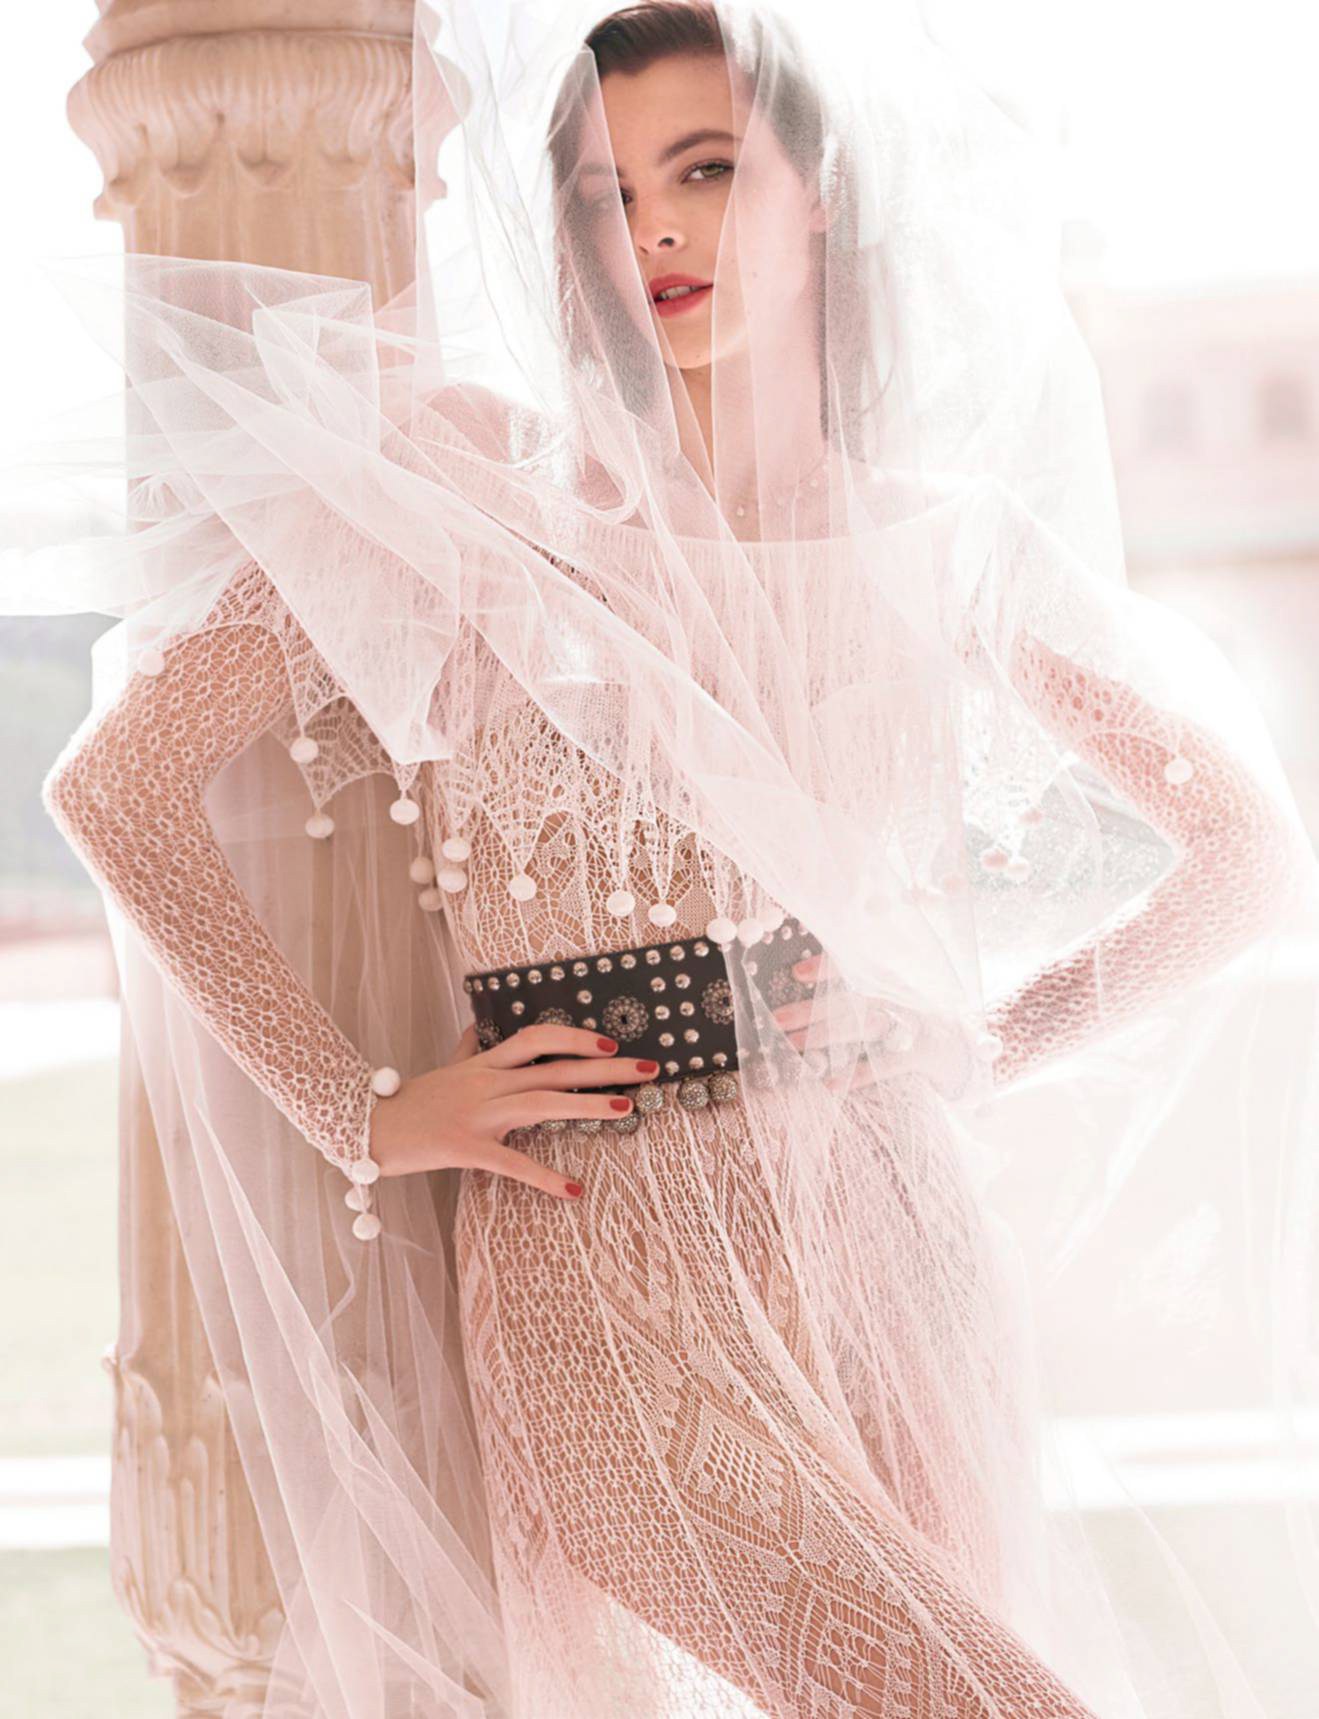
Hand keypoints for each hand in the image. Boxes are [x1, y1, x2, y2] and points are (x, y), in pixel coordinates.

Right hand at [368, 1022, 659, 1199]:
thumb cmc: (408, 1101)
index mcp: (486, 1064)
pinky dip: (545, 1178)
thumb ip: (466, 1049)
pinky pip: (513, 1163)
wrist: (367, 1126)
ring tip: (628, 1107)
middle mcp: (488, 1082)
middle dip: (606, 1066)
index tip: (611, 1042)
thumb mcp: (442, 1068)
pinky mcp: (467, 1148)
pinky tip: (574, 1191)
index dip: (576, 1037)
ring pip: (543, 1101)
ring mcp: (479, 1113)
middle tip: (651, 1068)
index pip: (538, 1039)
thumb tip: (477, 1029)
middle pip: (556, 1067)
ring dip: (589, 1104)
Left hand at [772, 953, 997, 1102]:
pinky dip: (860, 1074)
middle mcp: (903, 996)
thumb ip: (861, 990)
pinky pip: (887, 1064)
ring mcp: (915, 1023)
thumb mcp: (896, 995)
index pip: (858, 967)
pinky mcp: (924, 1054)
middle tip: (777, 1018)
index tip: (797, 972)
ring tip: (793, 1044)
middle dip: (813, 1009)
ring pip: (865, 1026)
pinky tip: (831, 1083)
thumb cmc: (919, 1018)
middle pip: (852, 999)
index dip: (828, 968)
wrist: (968, 1046)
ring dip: (827, 1035)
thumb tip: (805, 981)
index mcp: (894, 978)